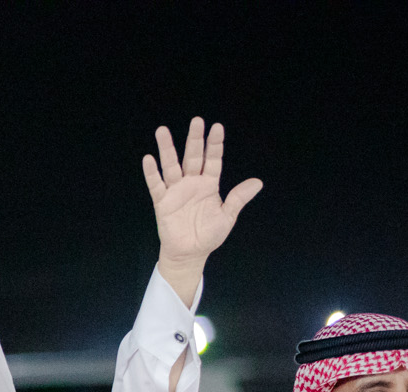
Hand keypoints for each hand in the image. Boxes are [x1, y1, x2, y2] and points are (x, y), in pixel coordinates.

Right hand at [142, 117, 262, 307]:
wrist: (190, 253)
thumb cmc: (208, 235)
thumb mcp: (227, 216)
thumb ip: (238, 198)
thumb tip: (257, 182)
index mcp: (209, 184)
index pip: (213, 160)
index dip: (215, 144)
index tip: (216, 127)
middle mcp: (192, 183)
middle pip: (193, 157)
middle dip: (194, 139)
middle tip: (196, 121)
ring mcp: (176, 191)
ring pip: (171, 166)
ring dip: (167, 149)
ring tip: (162, 131)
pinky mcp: (163, 202)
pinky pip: (156, 185)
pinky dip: (152, 173)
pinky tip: (149, 159)